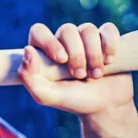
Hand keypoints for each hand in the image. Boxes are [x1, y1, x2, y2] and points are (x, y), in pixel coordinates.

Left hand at [18, 22, 133, 116]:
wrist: (105, 108)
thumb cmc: (73, 100)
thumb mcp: (47, 96)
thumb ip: (29, 78)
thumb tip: (27, 51)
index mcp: (44, 52)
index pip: (39, 31)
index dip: (50, 42)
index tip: (61, 60)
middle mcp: (63, 42)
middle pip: (67, 30)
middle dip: (77, 55)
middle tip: (80, 75)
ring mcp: (85, 39)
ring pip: (88, 29)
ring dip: (94, 54)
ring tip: (96, 74)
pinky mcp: (106, 40)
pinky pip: (108, 29)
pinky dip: (110, 44)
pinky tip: (109, 61)